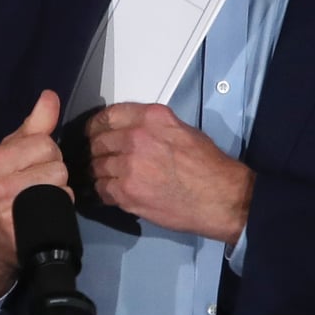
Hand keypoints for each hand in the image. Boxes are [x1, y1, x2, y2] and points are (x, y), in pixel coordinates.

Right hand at [0, 89, 68, 303]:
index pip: (44, 142)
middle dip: (53, 172)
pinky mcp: (21, 230)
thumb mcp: (10, 153)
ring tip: (40, 198)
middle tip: (36, 184)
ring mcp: (7, 208)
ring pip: (61, 185)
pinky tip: (43, 213)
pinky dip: (59, 209)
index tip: (33, 165)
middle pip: (56, 164)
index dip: (47, 153)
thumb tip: (50, 96)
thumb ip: (33, 126)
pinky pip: (60, 206)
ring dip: (58, 191)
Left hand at [86, 103, 252, 242]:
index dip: (97, 126)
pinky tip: (117, 193)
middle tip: (103, 159)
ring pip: (97, 166)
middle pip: (98, 141)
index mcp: (151, 118)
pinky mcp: (126, 192)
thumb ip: (152, 126)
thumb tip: (130, 130)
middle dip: (98, 151)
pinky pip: (102, 189)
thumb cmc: (208, 166)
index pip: (108, 115)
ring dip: (102, 172)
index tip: (94, 132)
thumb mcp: (182, 130)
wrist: (220, 198)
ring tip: (113, 178)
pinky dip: (106, 191)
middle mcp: (137, 137)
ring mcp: (129, 166)